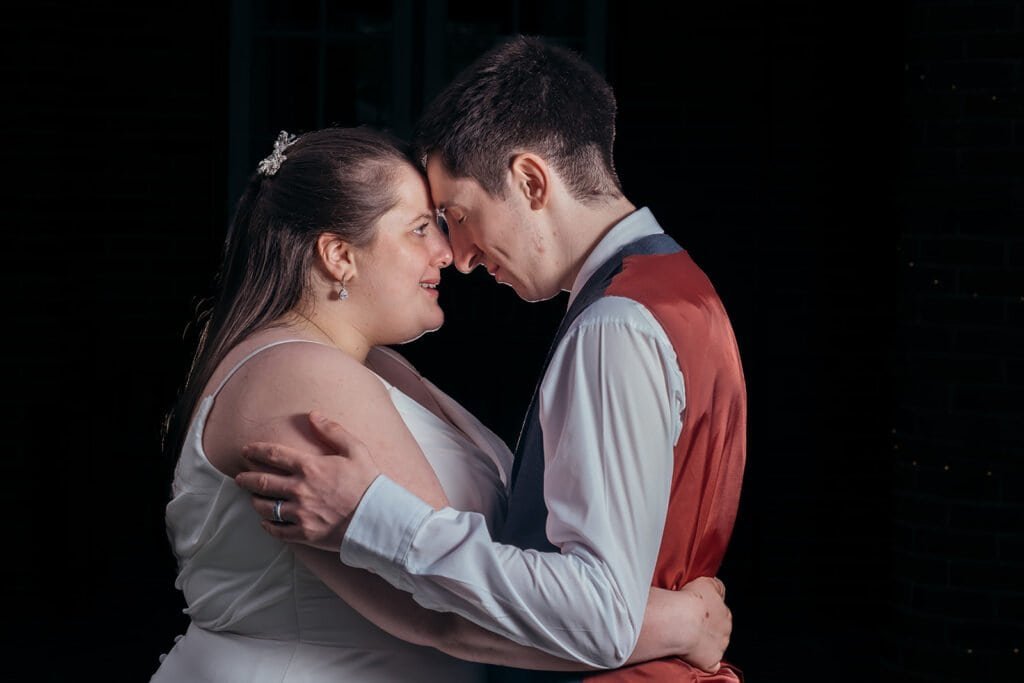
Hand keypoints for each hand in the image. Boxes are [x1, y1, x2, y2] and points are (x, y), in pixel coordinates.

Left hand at [233, 411, 380, 550]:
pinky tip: (266, 521)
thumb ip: (333, 431)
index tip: (246, 450)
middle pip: (262, 482)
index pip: (274, 455)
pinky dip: (268, 525)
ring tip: (253, 498)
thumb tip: (314, 415)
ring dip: (255, 501)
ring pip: (266, 507)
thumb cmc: (369, 483)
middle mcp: (300, 490)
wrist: (378, 518)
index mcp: (310, 467)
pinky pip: (277, 530)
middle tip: (240, 477)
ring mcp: (300, 513)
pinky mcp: (304, 533)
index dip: (256, 451)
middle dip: (247, 478)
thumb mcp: (356, 450)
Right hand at [675, 576, 730, 672]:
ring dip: (705, 644)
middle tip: (690, 625)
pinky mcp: (711, 661)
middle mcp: (726, 629)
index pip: (721, 614)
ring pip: (715, 646)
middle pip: (719, 631)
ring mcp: (720, 646)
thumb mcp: (706, 582)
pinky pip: (711, 665)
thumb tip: (720, 588)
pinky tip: (694, 656)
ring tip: (688, 638)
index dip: (708, 614)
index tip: (698, 612)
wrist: (681, 620)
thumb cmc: (690, 600)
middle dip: (708, 629)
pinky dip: (704, 662)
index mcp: (725, 612)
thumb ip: (716, 586)